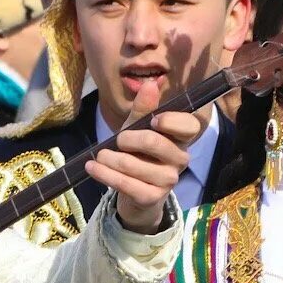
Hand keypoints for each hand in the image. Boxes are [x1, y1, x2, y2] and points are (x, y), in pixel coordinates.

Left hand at [85, 79, 200, 233]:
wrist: (134, 191)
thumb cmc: (138, 152)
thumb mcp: (137, 128)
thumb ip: (143, 109)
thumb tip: (150, 84)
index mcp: (181, 138)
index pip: (190, 126)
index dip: (172, 121)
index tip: (153, 120)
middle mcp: (181, 159)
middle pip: (153, 142)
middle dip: (126, 138)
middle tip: (116, 140)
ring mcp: (169, 180)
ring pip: (132, 164)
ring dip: (109, 158)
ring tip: (100, 156)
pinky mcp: (153, 198)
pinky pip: (125, 184)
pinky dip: (104, 174)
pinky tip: (92, 168)